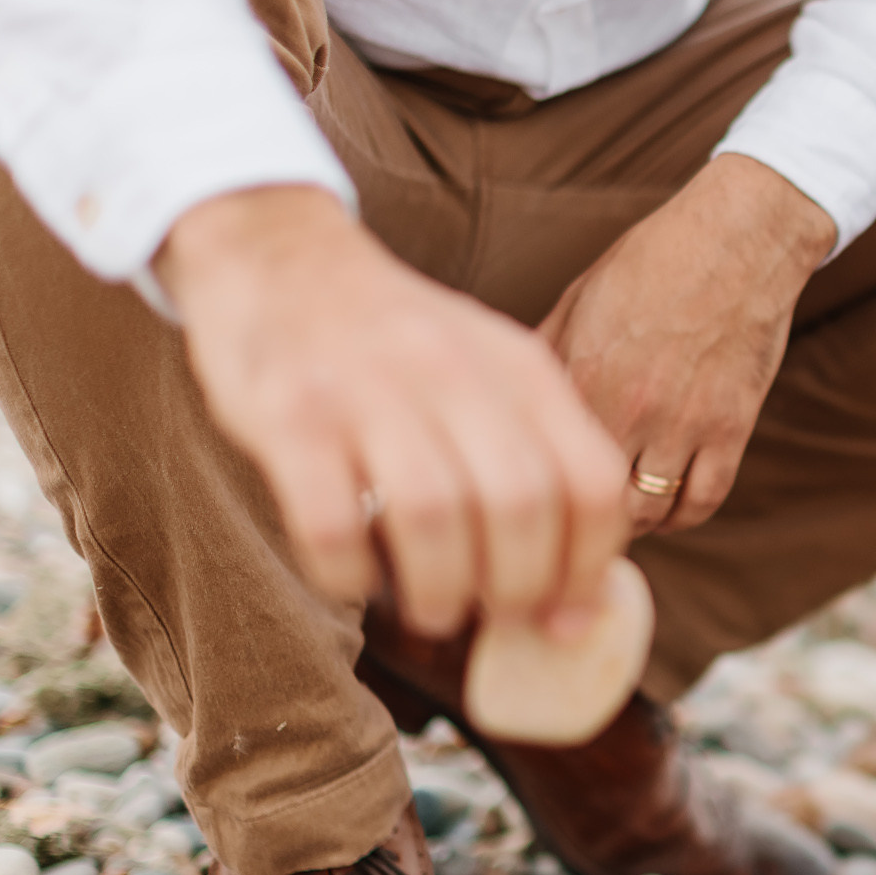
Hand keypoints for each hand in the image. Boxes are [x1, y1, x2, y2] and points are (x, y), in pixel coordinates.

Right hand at [155, 186, 630, 637]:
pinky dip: (351, 574)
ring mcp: (369, 391)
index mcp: (522, 370)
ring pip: (432, 517)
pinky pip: (332, 523)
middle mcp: (454, 374)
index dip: (588, 567)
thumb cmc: (401, 347)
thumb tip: (580, 603)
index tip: (563, 613)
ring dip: (440, 592)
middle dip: (515, 590)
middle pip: (520, 507)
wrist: (282, 258)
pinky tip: (356, 579)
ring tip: (434, 612)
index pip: (594, 482)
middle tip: (492, 616)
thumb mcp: (494, 376)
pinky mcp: (290, 416)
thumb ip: (544, 466)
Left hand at [540, 154, 835, 533]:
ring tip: (617, 516)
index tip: (530, 489)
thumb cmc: (654, 259)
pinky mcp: (730, 427)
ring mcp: (682, 421)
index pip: (541, 455)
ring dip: (629, 521)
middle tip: (571, 515)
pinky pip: (702, 500)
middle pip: (588, 496)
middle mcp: (627, 405)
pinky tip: (668, 508)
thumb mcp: (579, 298)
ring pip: (646, 510)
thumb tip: (504, 398)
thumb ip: (545, 355)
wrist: (739, 239)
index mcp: (579, 372)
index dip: (532, 480)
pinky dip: (681, 515)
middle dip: (576, 511)